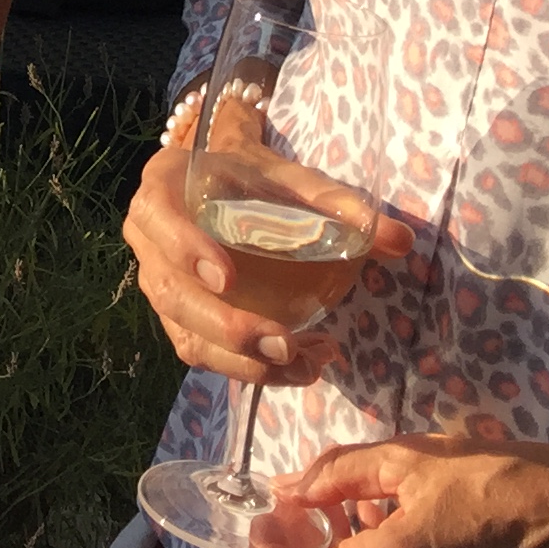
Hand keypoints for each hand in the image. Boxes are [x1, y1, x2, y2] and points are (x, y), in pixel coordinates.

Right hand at [120, 121, 411, 386]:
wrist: (228, 189)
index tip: (227, 277)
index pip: (157, 216)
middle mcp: (148, 241)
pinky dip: (249, 368)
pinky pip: (204, 354)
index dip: (184, 246)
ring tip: (304, 364)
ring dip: (241, 360)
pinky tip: (300, 365)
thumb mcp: (289, 179)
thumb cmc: (254, 179)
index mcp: (162, 189)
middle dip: (227, 327)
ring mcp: (159, 285)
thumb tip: (400, 239)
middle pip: (171, 293)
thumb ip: (336, 203)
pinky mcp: (180, 321)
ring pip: (185, 335)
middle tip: (283, 345)